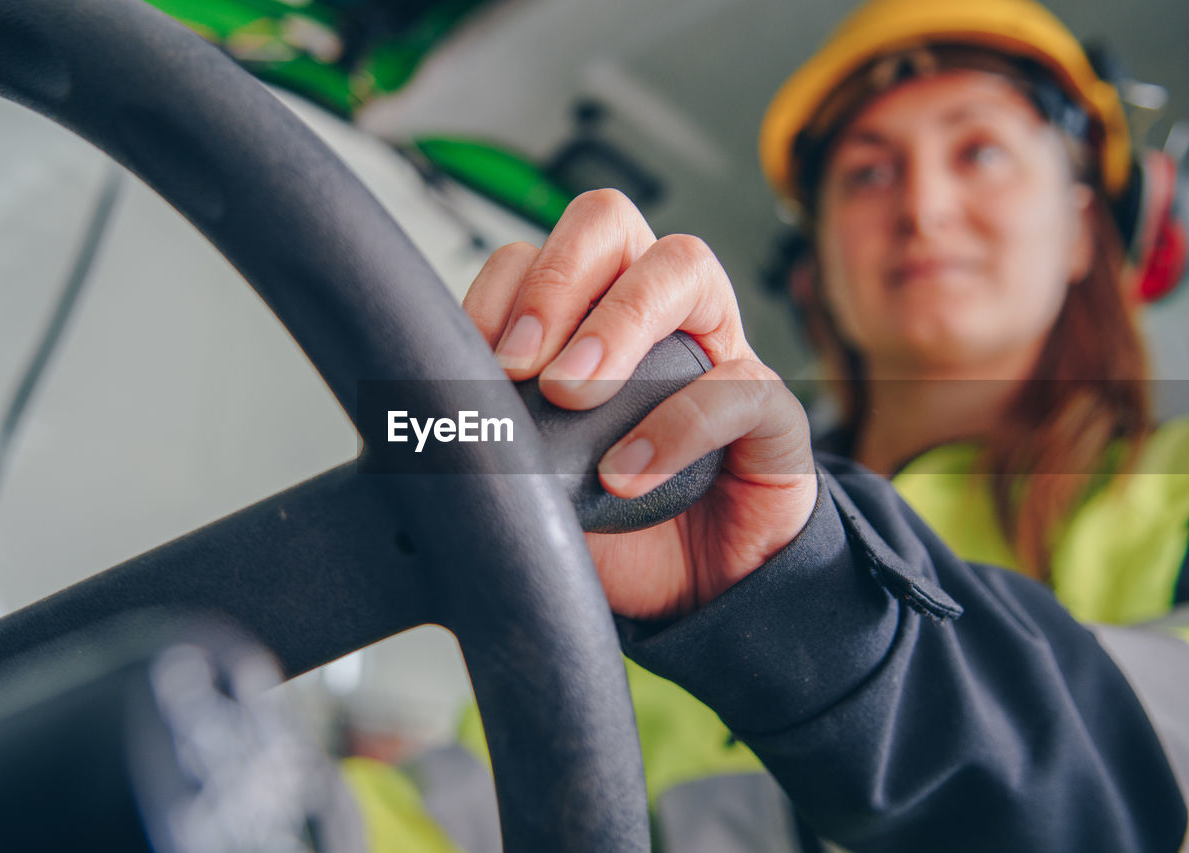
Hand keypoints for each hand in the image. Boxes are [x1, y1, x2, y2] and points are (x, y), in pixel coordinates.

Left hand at [463, 190, 817, 620]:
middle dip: (556, 279)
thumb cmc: (615, 521)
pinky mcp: (770, 411)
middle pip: (609, 221)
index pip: (536, 252)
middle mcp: (653, 312)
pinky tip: (628, 471)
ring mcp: (717, 349)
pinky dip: (677, 424)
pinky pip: (737, 386)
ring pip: (683, 266)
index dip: (501, 291)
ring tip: (573, 394)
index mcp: (587, 315)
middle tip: (523, 367)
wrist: (696, 589)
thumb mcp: (536, 478)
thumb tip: (420, 430)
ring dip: (618, 321)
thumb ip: (496, 439)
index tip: (474, 362)